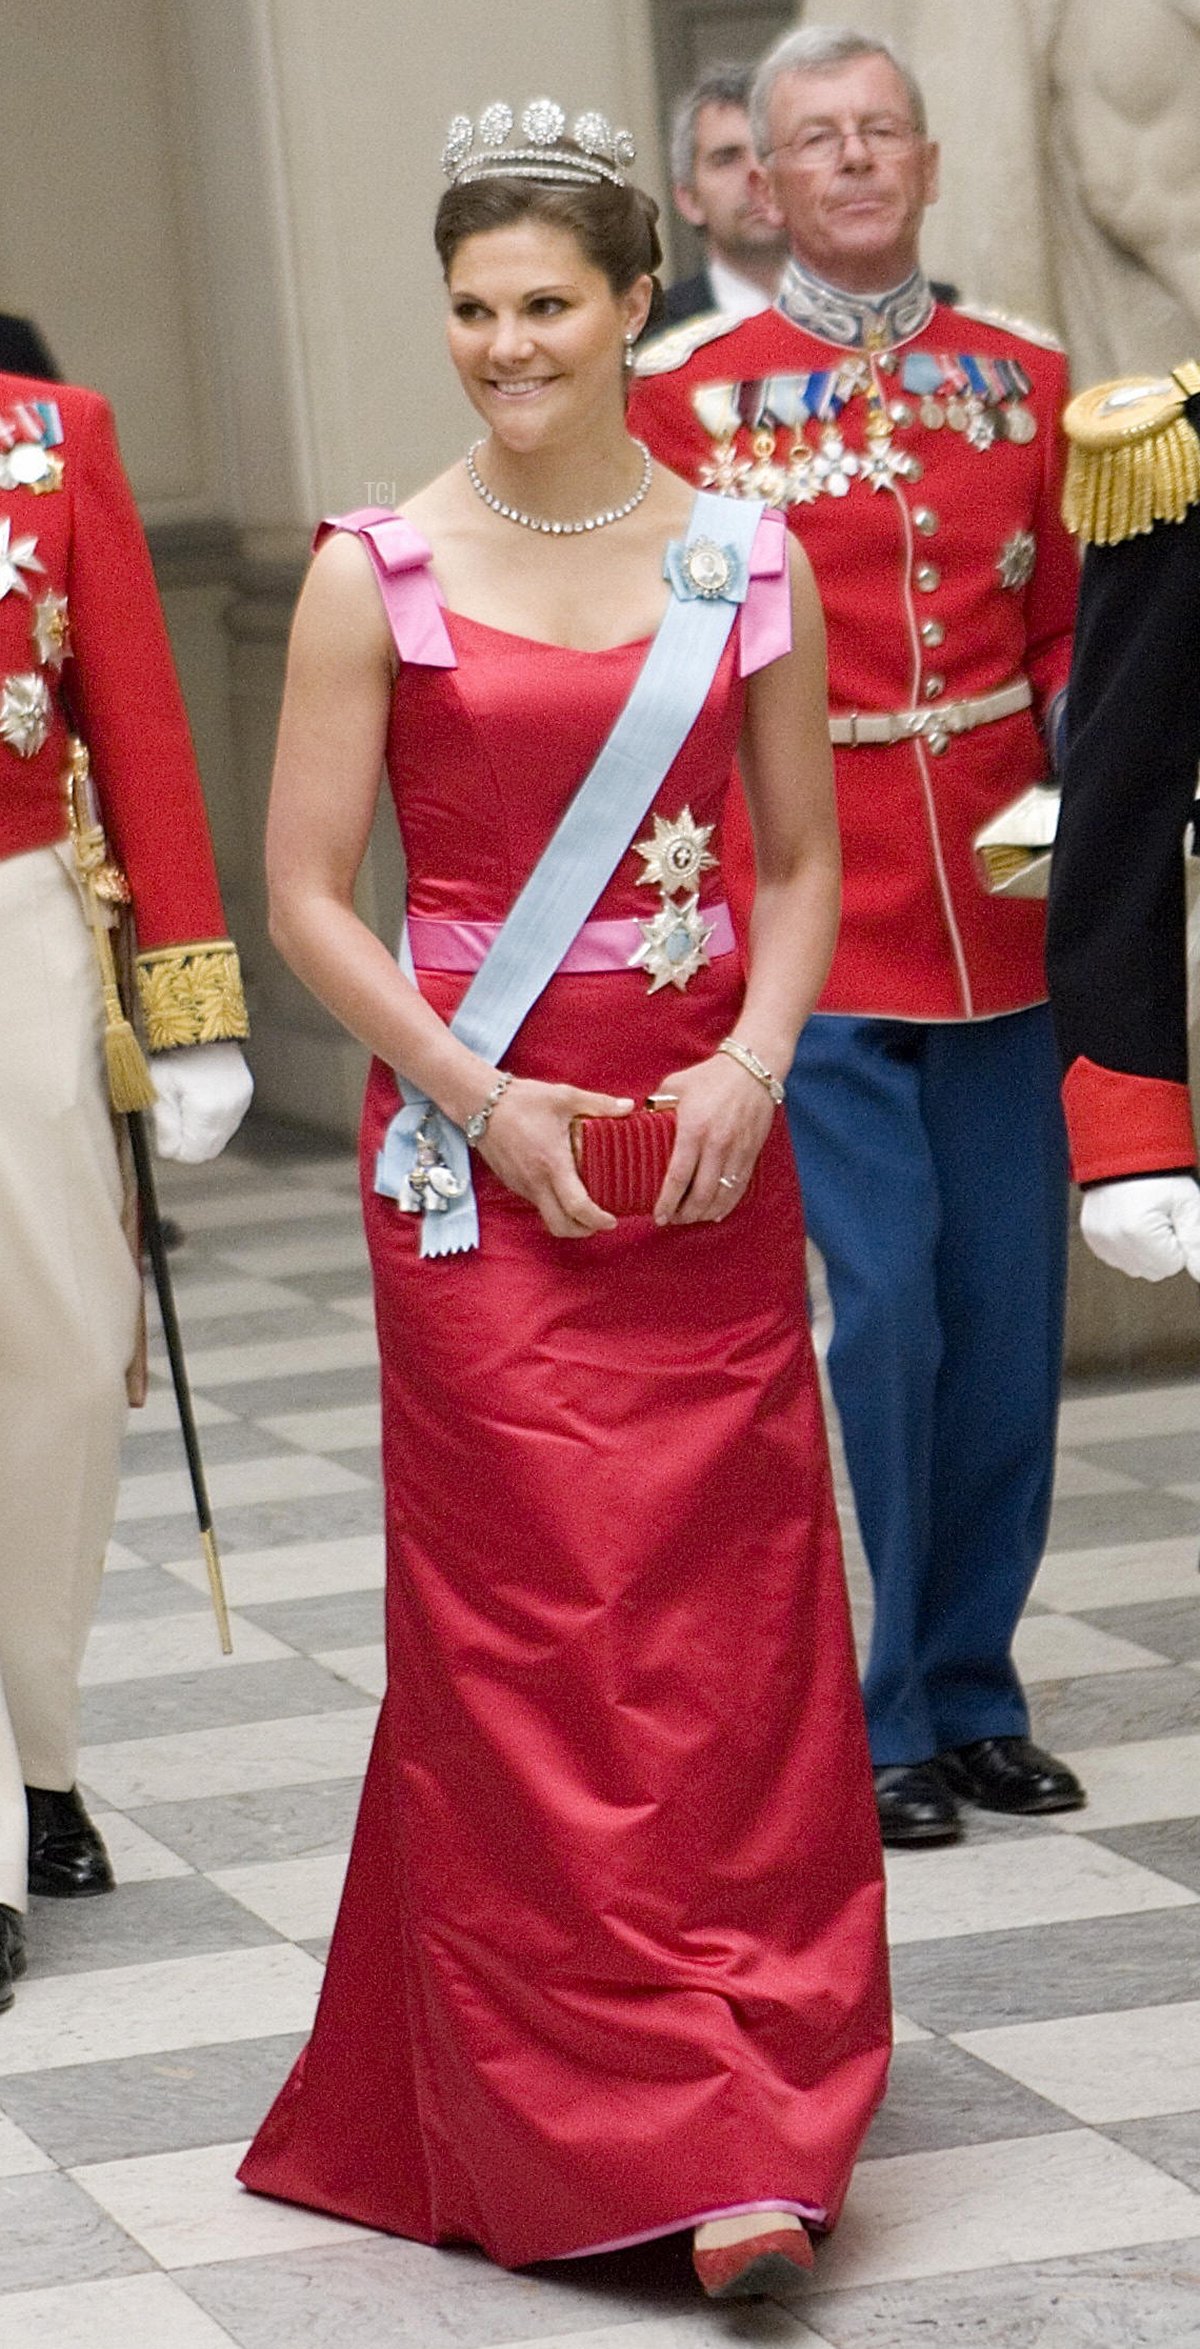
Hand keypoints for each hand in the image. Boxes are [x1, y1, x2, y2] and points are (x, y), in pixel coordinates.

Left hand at [149, 1041, 253, 1163]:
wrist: (202, 1028)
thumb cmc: (176, 1055)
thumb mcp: (160, 1089)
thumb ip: (165, 1126)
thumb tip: (168, 1151)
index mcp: (206, 1111)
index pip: (192, 1154)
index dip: (175, 1151)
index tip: (165, 1139)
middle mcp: (228, 1112)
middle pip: (208, 1151)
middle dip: (188, 1145)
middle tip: (172, 1128)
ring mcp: (239, 1105)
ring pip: (219, 1139)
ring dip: (201, 1135)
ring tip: (185, 1110)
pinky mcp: (244, 1097)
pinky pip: (228, 1123)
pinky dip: (213, 1122)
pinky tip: (201, 1104)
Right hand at [477, 1077, 632, 1237]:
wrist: (479, 1103)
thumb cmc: (522, 1100)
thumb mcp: (564, 1097)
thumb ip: (599, 1104)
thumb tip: (629, 1107)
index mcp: (552, 1164)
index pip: (577, 1206)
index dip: (597, 1220)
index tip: (612, 1220)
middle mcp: (536, 1182)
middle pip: (560, 1226)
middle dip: (584, 1231)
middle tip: (601, 1221)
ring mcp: (522, 1186)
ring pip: (547, 1217)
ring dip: (568, 1219)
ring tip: (586, 1205)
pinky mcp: (513, 1184)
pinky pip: (537, 1203)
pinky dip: (553, 1205)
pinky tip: (564, 1188)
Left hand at [652, 1053, 775, 1224]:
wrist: (753, 1069)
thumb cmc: (709, 1077)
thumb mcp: (675, 1085)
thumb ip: (655, 1107)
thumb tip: (637, 1125)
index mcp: (693, 1129)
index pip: (677, 1177)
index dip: (666, 1202)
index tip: (657, 1216)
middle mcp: (717, 1145)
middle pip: (700, 1195)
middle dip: (684, 1214)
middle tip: (671, 1220)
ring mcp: (737, 1151)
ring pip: (721, 1196)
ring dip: (704, 1213)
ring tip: (689, 1218)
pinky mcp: (751, 1153)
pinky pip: (738, 1188)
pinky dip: (726, 1205)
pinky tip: (714, 1212)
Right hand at [1080, 1175, 1199, 1281]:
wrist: (1125, 1153)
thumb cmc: (1157, 1174)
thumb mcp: (1187, 1205)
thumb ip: (1196, 1243)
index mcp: (1137, 1231)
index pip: (1173, 1265)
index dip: (1178, 1242)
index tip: (1171, 1218)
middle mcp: (1114, 1239)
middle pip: (1153, 1271)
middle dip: (1162, 1249)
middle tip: (1159, 1218)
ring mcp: (1100, 1240)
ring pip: (1135, 1268)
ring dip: (1144, 1250)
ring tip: (1144, 1219)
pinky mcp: (1092, 1238)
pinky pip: (1118, 1258)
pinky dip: (1127, 1246)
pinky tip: (1131, 1223)